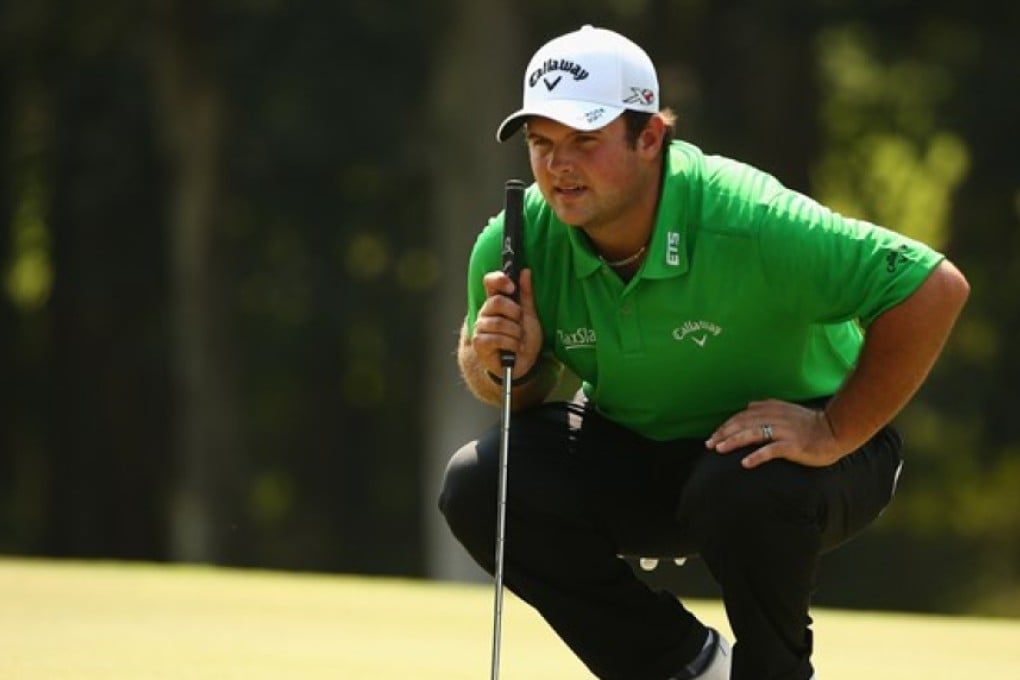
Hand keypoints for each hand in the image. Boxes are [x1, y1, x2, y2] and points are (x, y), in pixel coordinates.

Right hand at [471, 269, 542, 378]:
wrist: (523, 364)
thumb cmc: (524, 339)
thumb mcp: (530, 315)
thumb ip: (526, 294)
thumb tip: (525, 271)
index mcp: (496, 302)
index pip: (490, 282)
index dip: (499, 280)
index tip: (512, 287)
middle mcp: (486, 313)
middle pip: (496, 301)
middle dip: (515, 313)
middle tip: (520, 324)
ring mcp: (480, 328)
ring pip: (498, 323)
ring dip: (515, 333)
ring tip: (519, 340)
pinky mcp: (479, 343)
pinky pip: (495, 338)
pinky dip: (511, 344)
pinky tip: (514, 349)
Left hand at [705, 399, 844, 468]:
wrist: (836, 430)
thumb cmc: (811, 423)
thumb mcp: (787, 410)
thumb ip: (767, 407)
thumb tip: (749, 405)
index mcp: (772, 409)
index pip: (742, 416)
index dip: (726, 426)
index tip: (712, 436)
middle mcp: (775, 418)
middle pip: (742, 424)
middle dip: (723, 433)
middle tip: (708, 445)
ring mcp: (784, 431)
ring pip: (752, 434)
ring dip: (734, 441)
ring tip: (719, 449)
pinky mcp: (793, 445)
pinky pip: (771, 450)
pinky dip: (757, 456)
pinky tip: (745, 463)